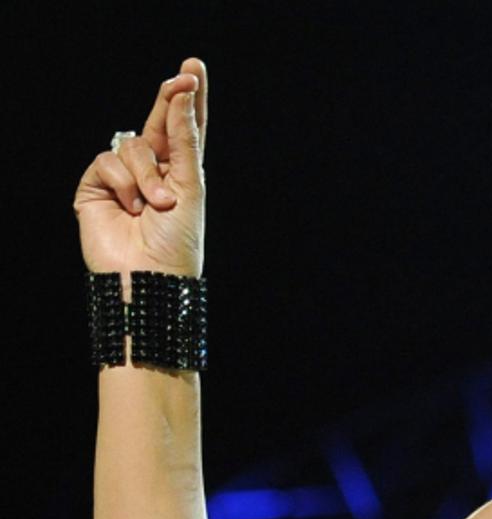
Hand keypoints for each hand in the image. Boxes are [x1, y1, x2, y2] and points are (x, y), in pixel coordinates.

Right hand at [74, 58, 207, 277]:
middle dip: (169, 100)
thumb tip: (181, 94)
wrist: (148, 275)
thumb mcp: (189, 184)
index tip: (193, 68)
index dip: (187, 99)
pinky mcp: (96, 187)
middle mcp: (153, 171)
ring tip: (156, 205)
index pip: (184, 129)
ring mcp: (123, 178)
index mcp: (181, 172)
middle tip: (185, 77)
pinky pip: (107, 162)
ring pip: (131, 144)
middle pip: (157, 123)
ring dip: (147, 174)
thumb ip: (183, 139)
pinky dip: (123, 183)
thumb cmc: (177, 239)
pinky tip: (130, 208)